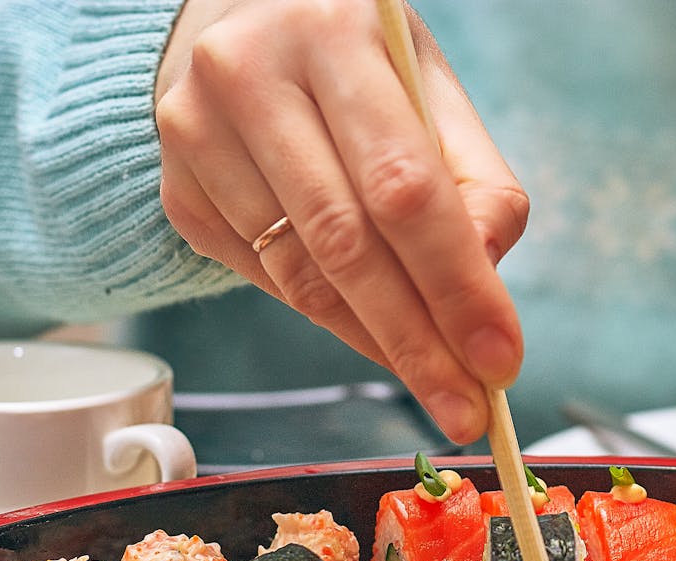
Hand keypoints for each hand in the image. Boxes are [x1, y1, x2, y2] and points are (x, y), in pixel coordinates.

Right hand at [154, 0, 527, 443]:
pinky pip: (266, 283)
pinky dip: (329, 319)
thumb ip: (475, 180)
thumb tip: (487, 282)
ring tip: (433, 379)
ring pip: (300, 276)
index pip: (404, 188)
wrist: (239, 23)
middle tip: (465, 407)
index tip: (499, 359)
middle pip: (346, 245)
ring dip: (376, 342)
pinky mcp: (176, 192)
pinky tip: (370, 329)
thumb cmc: (356, 61)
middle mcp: (249, 75)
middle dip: (417, 343)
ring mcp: (196, 135)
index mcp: (333, 31)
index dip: (456, 285)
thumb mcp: (430, 89)